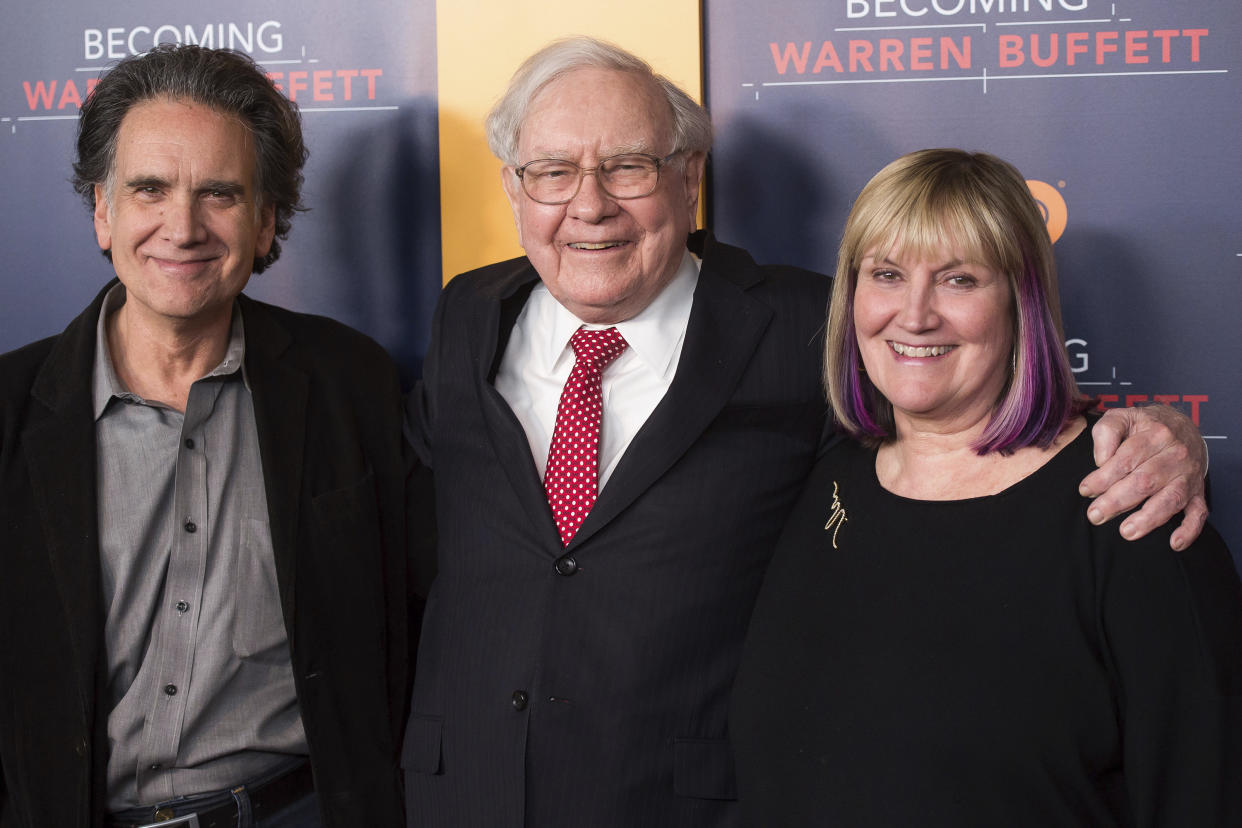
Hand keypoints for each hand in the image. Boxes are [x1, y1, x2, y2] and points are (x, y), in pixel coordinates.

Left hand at [1079, 405, 1207, 550]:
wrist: (1182, 426)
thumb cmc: (1143, 426)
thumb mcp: (1122, 417)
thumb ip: (1107, 431)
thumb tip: (1101, 460)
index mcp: (1155, 435)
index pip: (1126, 459)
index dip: (1104, 477)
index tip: (1085, 490)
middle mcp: (1175, 455)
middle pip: (1145, 481)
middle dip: (1118, 501)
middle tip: (1095, 515)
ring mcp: (1188, 476)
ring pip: (1171, 499)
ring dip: (1148, 519)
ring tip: (1126, 532)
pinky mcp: (1197, 492)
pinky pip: (1198, 513)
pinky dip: (1189, 530)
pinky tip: (1174, 544)